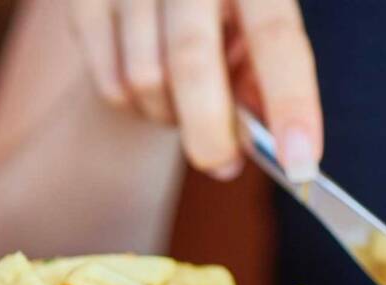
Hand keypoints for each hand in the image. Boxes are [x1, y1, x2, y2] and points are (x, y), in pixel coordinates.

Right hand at [68, 0, 322, 181]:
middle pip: (192, 62)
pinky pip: (111, 86)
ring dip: (171, 116)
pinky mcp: (84, 0)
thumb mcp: (254, 34)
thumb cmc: (220, 16)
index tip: (301, 162)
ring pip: (145, 80)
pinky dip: (136, 107)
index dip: (291, 104)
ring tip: (184, 103)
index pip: (276, 39)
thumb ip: (264, 82)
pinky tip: (151, 87)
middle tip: (224, 166)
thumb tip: (268, 144)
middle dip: (210, 133)